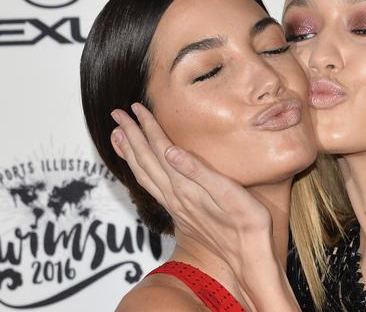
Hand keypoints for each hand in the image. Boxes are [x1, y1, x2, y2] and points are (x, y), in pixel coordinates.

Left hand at [109, 103, 273, 278]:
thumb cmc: (247, 223)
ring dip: (129, 153)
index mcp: (185, 186)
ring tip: (118, 136)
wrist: (248, 257)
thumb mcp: (229, 194)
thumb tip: (170, 150)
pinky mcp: (180, 214)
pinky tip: (140, 167)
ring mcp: (175, 207)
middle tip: (118, 114)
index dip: (147, 127)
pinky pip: (150, 187)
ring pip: (143, 175)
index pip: (160, 149)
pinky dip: (139, 172)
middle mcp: (174, 196)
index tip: (136, 107)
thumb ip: (198, 171)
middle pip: (145, 160)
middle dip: (131, 135)